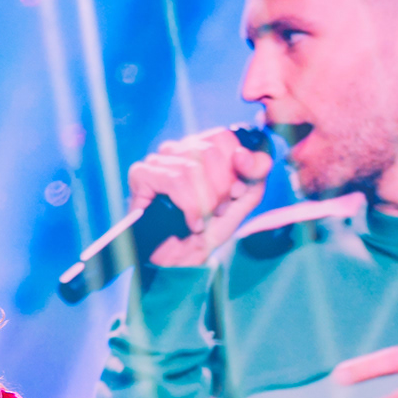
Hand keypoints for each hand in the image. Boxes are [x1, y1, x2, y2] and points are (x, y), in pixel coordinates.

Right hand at [127, 127, 273, 266]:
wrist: (182, 260)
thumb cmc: (209, 228)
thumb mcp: (242, 200)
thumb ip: (255, 173)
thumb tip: (242, 154)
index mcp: (201, 148)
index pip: (223, 137)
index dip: (236, 166)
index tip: (236, 193)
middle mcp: (178, 149)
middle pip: (210, 151)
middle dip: (221, 188)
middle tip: (218, 210)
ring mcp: (158, 160)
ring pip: (192, 168)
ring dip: (206, 201)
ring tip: (204, 219)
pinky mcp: (141, 174)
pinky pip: (174, 180)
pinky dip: (190, 206)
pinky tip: (192, 223)